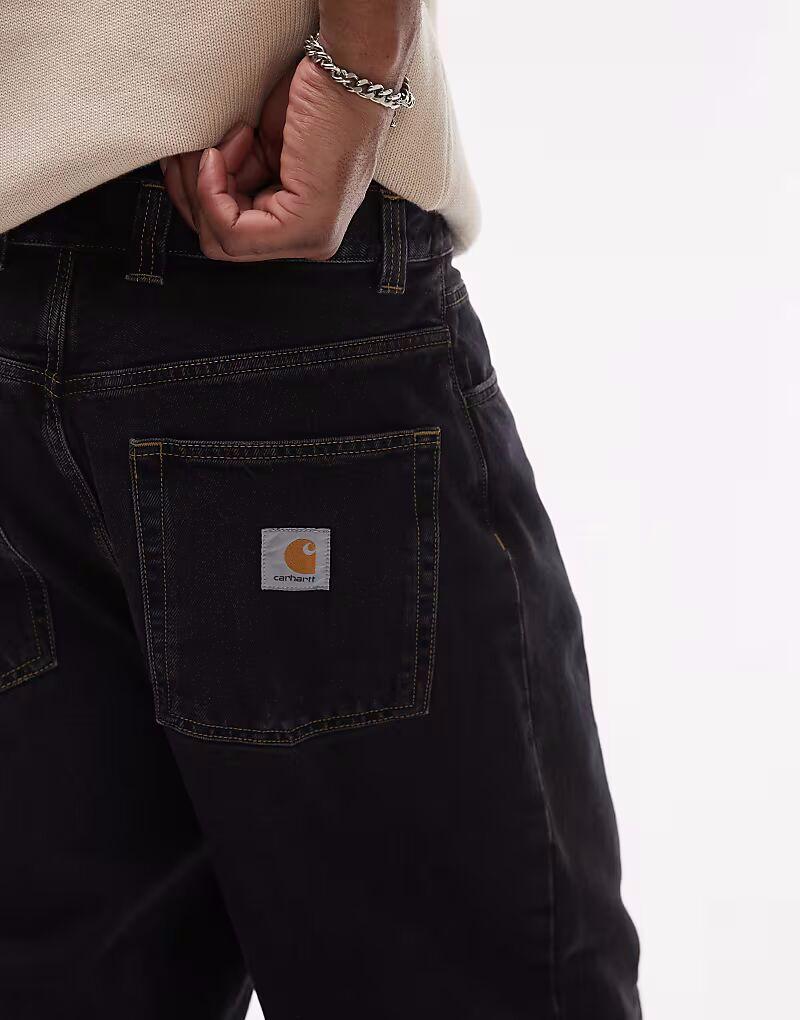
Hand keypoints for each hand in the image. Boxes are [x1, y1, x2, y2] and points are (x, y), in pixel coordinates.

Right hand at [161, 33, 412, 261]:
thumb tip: (195, 187)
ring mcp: (311, 239)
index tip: (212, 147)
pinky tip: (229, 150)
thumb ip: (240, 178)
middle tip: (201, 147)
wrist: (349, 69)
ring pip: (222, 242)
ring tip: (224, 140)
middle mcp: (309, 240)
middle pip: (220, 243)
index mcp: (302, 225)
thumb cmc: (314, 95)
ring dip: (205, 184)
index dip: (202, 192)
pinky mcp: (306, 228)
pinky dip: (213, 190)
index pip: (230, 234)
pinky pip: (233, 233)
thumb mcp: (265, 146)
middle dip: (195, 193)